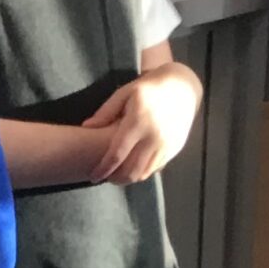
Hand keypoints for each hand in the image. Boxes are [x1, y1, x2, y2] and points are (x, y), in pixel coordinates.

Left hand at [81, 63, 200, 184]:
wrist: (181, 88)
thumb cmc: (147, 89)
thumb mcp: (124, 93)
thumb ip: (105, 112)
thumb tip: (86, 127)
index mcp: (138, 121)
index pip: (117, 154)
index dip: (103, 169)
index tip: (93, 177)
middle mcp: (154, 136)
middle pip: (131, 170)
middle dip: (115, 179)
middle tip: (105, 178)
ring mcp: (166, 145)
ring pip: (144, 173)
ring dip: (128, 179)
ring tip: (117, 176)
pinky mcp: (174, 149)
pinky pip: (155, 168)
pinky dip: (142, 172)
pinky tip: (133, 168)